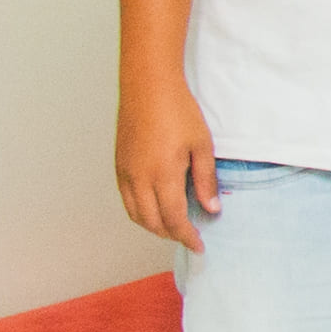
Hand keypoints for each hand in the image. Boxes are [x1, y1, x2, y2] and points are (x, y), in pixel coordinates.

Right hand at [115, 77, 221, 250]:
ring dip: (154, 226)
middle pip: (153, 223)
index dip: (187, 237)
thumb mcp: (202, 145)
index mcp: (163, 175)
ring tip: (174, 226)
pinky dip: (140, 212)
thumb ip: (206, 180)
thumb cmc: (178, 111)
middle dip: (172, 234)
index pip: (174, 220)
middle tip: (189, 236)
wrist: (148, 86)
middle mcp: (139, 179)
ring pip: (136, 215)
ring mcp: (125, 173)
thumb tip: (211, 209)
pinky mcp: (119, 166)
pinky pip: (127, 200)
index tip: (199, 245)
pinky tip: (155, 208)